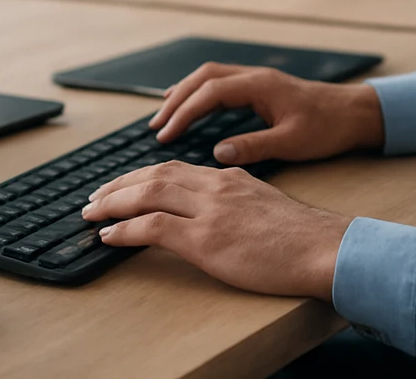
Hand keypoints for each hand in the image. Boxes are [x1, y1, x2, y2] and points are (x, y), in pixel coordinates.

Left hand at [82, 160, 350, 298]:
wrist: (324, 247)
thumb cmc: (303, 236)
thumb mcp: (265, 205)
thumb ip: (238, 200)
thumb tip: (218, 213)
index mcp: (231, 176)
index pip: (176, 169)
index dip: (143, 176)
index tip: (123, 186)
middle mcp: (216, 186)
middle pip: (154, 175)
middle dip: (119, 185)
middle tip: (94, 198)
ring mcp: (210, 211)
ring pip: (147, 193)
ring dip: (112, 202)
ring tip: (91, 213)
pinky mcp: (206, 239)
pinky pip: (152, 227)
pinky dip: (124, 229)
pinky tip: (109, 236)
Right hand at [147, 64, 384, 165]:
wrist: (356, 113)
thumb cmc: (329, 127)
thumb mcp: (293, 142)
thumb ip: (255, 147)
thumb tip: (217, 153)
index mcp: (260, 86)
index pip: (210, 92)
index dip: (184, 112)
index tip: (164, 134)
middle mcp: (256, 77)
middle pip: (203, 78)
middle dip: (176, 100)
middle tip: (155, 126)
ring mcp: (259, 79)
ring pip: (210, 77)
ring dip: (185, 94)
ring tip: (163, 117)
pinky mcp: (262, 87)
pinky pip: (221, 83)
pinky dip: (200, 94)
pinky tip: (192, 108)